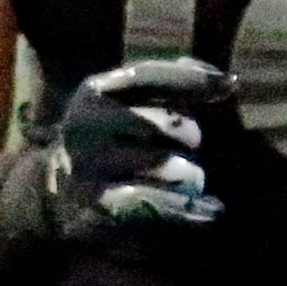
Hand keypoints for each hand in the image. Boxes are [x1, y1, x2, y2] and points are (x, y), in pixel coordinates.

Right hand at [41, 57, 235, 239]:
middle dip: (188, 132)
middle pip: (165, 122)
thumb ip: (167, 85)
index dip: (191, 78)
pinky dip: (188, 209)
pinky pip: (159, 204)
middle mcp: (89, 124)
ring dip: (188, 174)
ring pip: (167, 165)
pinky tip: (211, 209)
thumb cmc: (106, 140)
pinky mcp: (102, 205)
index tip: (229, 84)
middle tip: (190, 142)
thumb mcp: (122, 102)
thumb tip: (224, 80)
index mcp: (95, 91)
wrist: (57, 194)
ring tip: (188, 177)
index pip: (149, 75)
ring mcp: (93, 166)